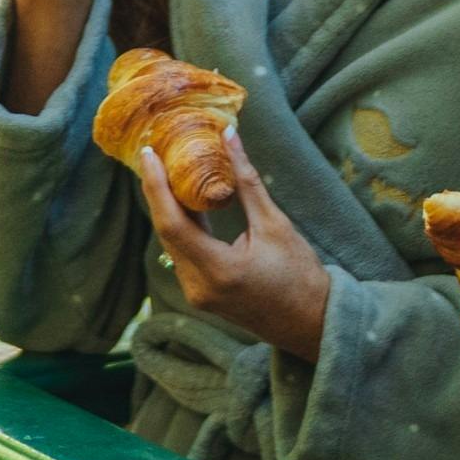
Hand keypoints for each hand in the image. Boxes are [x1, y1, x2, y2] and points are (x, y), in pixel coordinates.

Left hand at [137, 116, 335, 362]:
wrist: (310, 323)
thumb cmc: (299, 274)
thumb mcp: (275, 224)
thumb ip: (247, 181)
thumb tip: (229, 136)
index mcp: (218, 270)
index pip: (172, 223)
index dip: (156, 186)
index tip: (148, 154)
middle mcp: (199, 287)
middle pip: (166, 231)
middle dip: (158, 191)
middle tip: (156, 155)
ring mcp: (197, 294)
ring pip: (171, 243)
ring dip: (168, 208)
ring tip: (168, 171)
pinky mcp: (201, 295)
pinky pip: (182, 254)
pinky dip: (181, 227)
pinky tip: (185, 201)